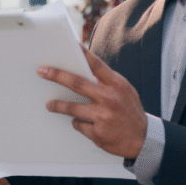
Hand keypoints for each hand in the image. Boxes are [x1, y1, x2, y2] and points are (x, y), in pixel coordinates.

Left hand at [41, 44, 147, 159]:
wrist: (143, 140)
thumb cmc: (131, 112)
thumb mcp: (125, 92)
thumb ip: (107, 82)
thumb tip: (85, 71)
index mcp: (117, 85)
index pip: (96, 65)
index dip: (83, 53)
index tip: (70, 44)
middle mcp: (109, 99)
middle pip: (77, 84)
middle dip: (57, 76)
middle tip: (42, 71)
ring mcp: (102, 116)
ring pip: (72, 108)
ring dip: (58, 105)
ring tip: (50, 104)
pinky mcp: (97, 133)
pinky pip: (79, 124)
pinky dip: (79, 123)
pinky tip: (84, 123)